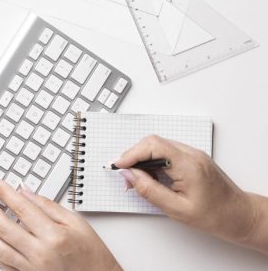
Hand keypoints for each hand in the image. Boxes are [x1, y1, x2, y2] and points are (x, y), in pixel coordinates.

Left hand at [0, 179, 120, 270]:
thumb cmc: (92, 255)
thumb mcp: (78, 223)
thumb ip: (48, 206)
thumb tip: (25, 191)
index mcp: (54, 236)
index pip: (21, 208)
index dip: (5, 192)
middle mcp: (40, 253)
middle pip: (3, 226)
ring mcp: (32, 267)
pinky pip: (1, 262)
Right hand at [113, 135, 261, 246]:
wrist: (239, 215)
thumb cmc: (215, 216)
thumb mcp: (176, 209)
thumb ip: (150, 191)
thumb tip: (130, 175)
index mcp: (189, 166)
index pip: (153, 146)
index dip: (131, 154)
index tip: (119, 166)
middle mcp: (192, 155)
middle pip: (154, 142)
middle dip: (134, 156)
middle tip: (126, 175)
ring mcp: (194, 155)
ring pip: (159, 146)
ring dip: (143, 158)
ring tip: (139, 179)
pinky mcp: (193, 158)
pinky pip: (167, 152)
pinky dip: (154, 161)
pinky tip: (152, 176)